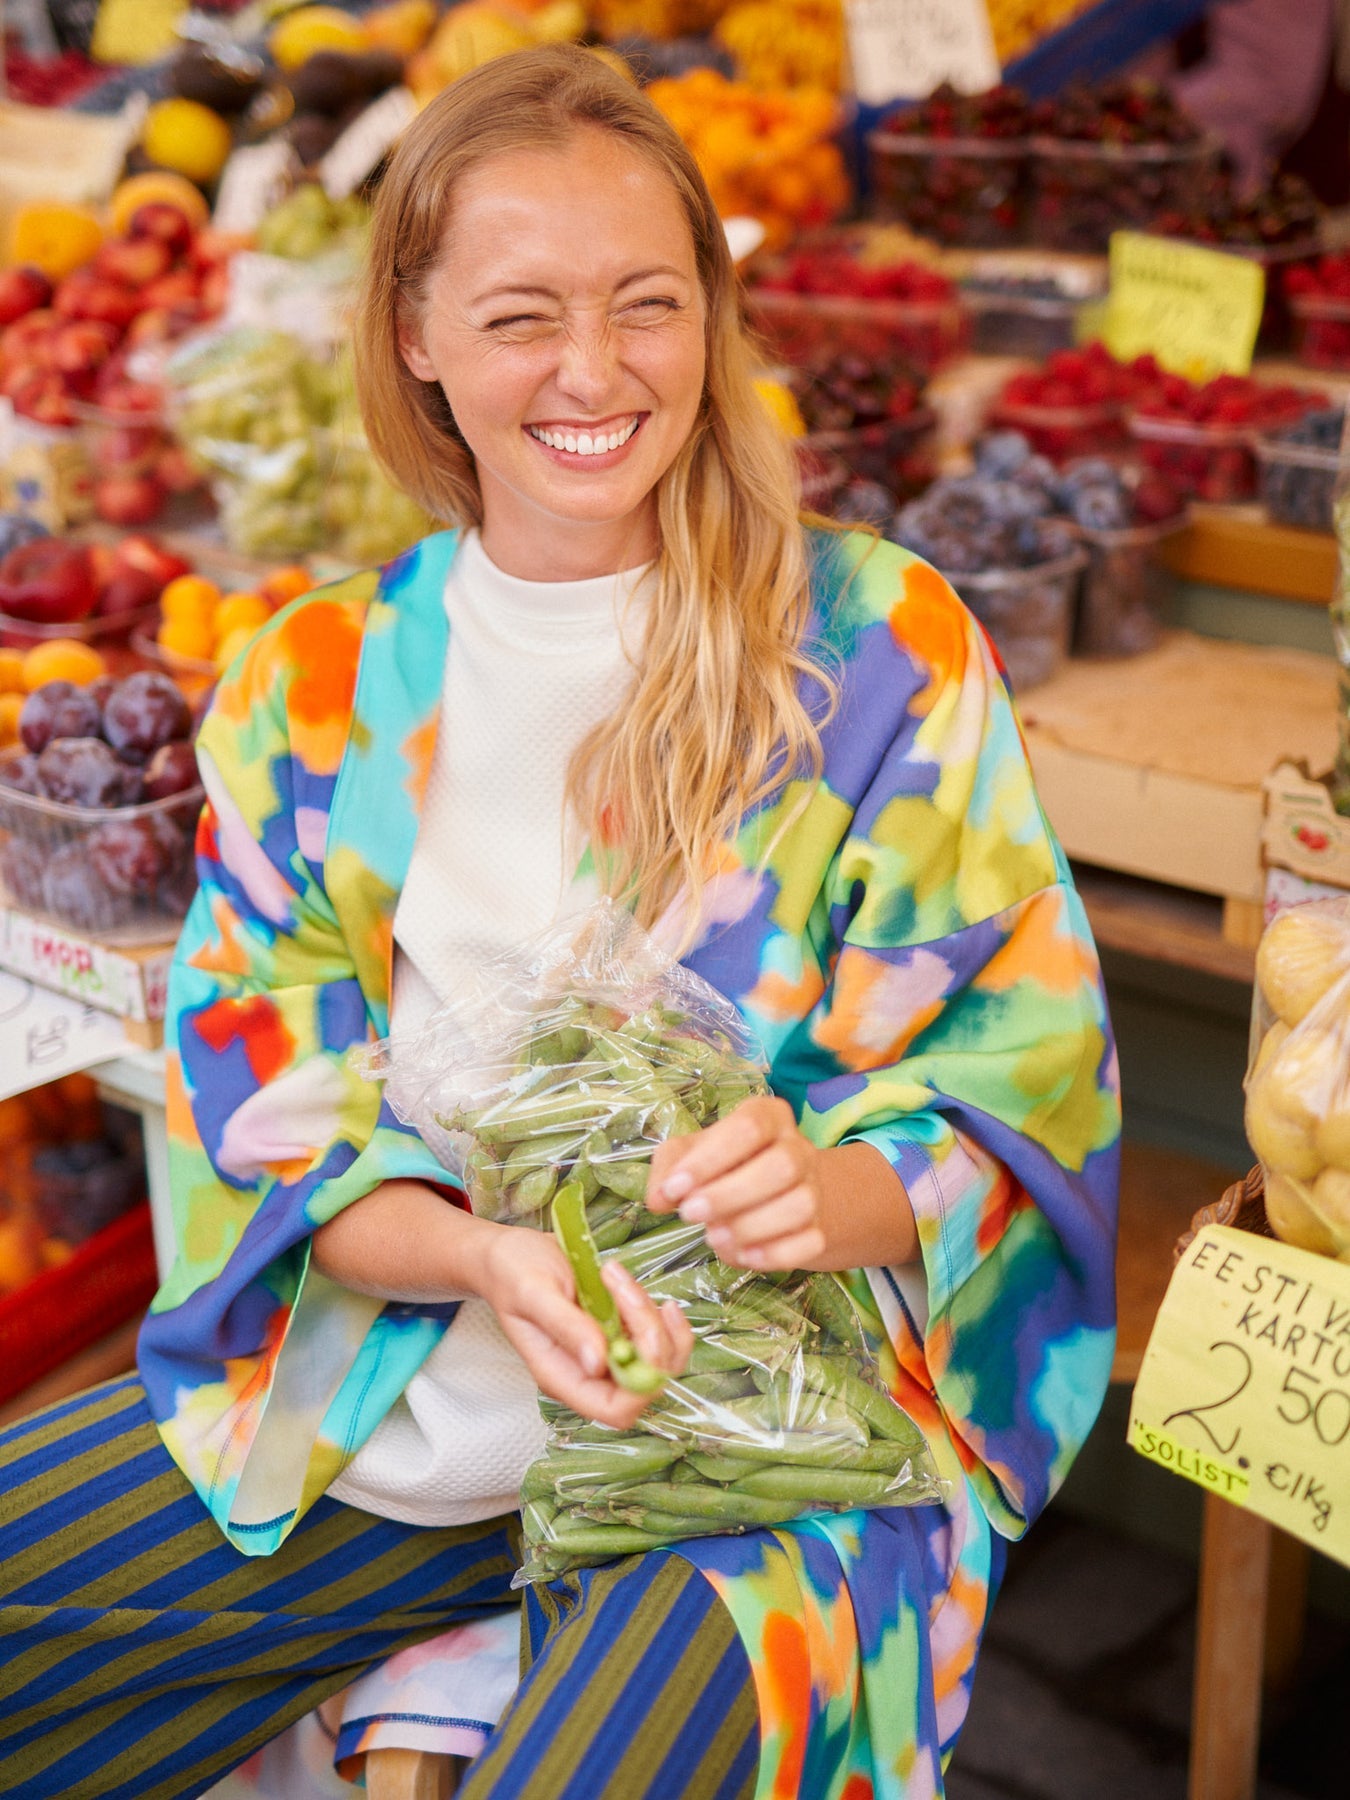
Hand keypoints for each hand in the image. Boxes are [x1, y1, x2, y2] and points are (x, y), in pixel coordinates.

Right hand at [474, 1222, 692, 1428]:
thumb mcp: (533, 1293)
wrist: (507, 1255)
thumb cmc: (511, 1273)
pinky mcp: (617, 1330)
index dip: (640, 1383)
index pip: (615, 1409)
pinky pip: (655, 1335)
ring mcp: (606, 1352)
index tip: (639, 1334)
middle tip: (623, 1290)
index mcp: (562, 1376)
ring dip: (653, 1317)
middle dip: (652, 1336)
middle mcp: (588, 1372)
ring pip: (658, 1358)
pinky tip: (633, 1286)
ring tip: (619, 1278)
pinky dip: (655, 1310)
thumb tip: (597, 1362)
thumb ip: (565, 1327)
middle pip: (645, 1382)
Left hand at [646, 1094, 828, 1270]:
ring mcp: (813, 1189)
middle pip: (781, 1166)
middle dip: (730, 1195)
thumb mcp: (691, 1154)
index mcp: (768, 1117)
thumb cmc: (725, 1165)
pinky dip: (775, 1254)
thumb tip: (657, 1198)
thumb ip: (668, 1169)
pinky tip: (743, 1255)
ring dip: (751, 1227)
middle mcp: (797, 1148)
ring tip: (714, 1237)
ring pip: (799, 1206)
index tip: (675, 1188)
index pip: (748, 1127)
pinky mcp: (818, 1227)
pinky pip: (809, 1243)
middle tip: (690, 1214)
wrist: (775, 1192)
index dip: (710, 1159)